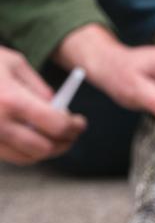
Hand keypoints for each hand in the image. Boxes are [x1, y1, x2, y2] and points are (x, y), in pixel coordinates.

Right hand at [0, 46, 85, 164]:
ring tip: (54, 137)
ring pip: (26, 158)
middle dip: (64, 142)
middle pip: (44, 148)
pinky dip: (24, 151)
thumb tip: (59, 110)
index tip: (79, 122)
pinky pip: (8, 155)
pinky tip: (30, 138)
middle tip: (71, 133)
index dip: (73, 127)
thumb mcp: (14, 64)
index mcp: (11, 100)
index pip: (56, 125)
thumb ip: (39, 90)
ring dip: (45, 150)